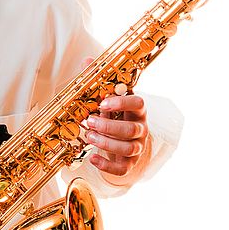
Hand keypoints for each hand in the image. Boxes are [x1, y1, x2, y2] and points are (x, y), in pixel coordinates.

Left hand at [78, 57, 149, 181]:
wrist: (123, 144)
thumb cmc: (114, 118)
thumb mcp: (106, 101)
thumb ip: (97, 82)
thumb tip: (88, 61)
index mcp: (136, 110)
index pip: (138, 103)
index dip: (122, 102)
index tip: (103, 102)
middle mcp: (140, 129)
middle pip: (132, 129)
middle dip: (110, 126)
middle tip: (90, 121)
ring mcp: (137, 147)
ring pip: (129, 148)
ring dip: (107, 143)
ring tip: (89, 136)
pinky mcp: (129, 164)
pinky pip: (122, 168)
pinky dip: (107, 165)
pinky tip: (92, 158)